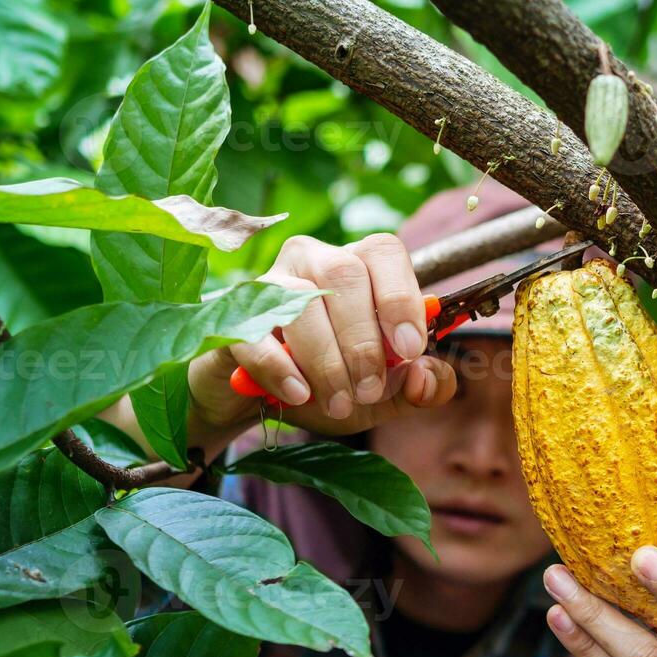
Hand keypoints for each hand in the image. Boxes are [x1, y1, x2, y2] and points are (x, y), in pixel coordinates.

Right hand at [188, 234, 457, 437]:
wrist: (253, 403)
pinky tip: (299, 394)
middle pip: (345, 273)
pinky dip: (281, 366)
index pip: (385, 252)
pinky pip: (255, 331)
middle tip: (369, 390)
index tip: (410, 349)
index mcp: (358, 267)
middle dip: (364, 340)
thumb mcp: (383, 396)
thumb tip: (427, 376)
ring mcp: (267, 283)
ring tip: (339, 403)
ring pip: (302, 299)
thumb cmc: (326, 384)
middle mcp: (312, 260)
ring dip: (327, 359)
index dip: (401, 297)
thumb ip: (419, 388)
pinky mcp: (229, 316)